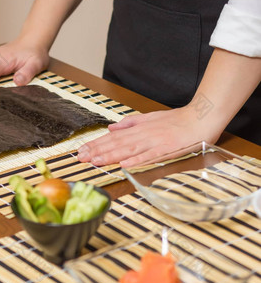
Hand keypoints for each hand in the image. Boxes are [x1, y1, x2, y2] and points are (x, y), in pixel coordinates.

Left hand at [77, 107, 220, 166]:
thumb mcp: (151, 117)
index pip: (113, 137)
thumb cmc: (177, 120)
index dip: (97, 144)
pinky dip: (137, 160)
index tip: (82, 150)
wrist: (200, 118)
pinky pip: (150, 156)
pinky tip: (125, 165)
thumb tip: (111, 127)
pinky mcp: (167, 150)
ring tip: (96, 162)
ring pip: (129, 149)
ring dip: (111, 156)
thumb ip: (131, 123)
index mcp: (140, 128)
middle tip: (81, 158)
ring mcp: (155, 142)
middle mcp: (144, 134)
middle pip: (117, 144)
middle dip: (97, 151)